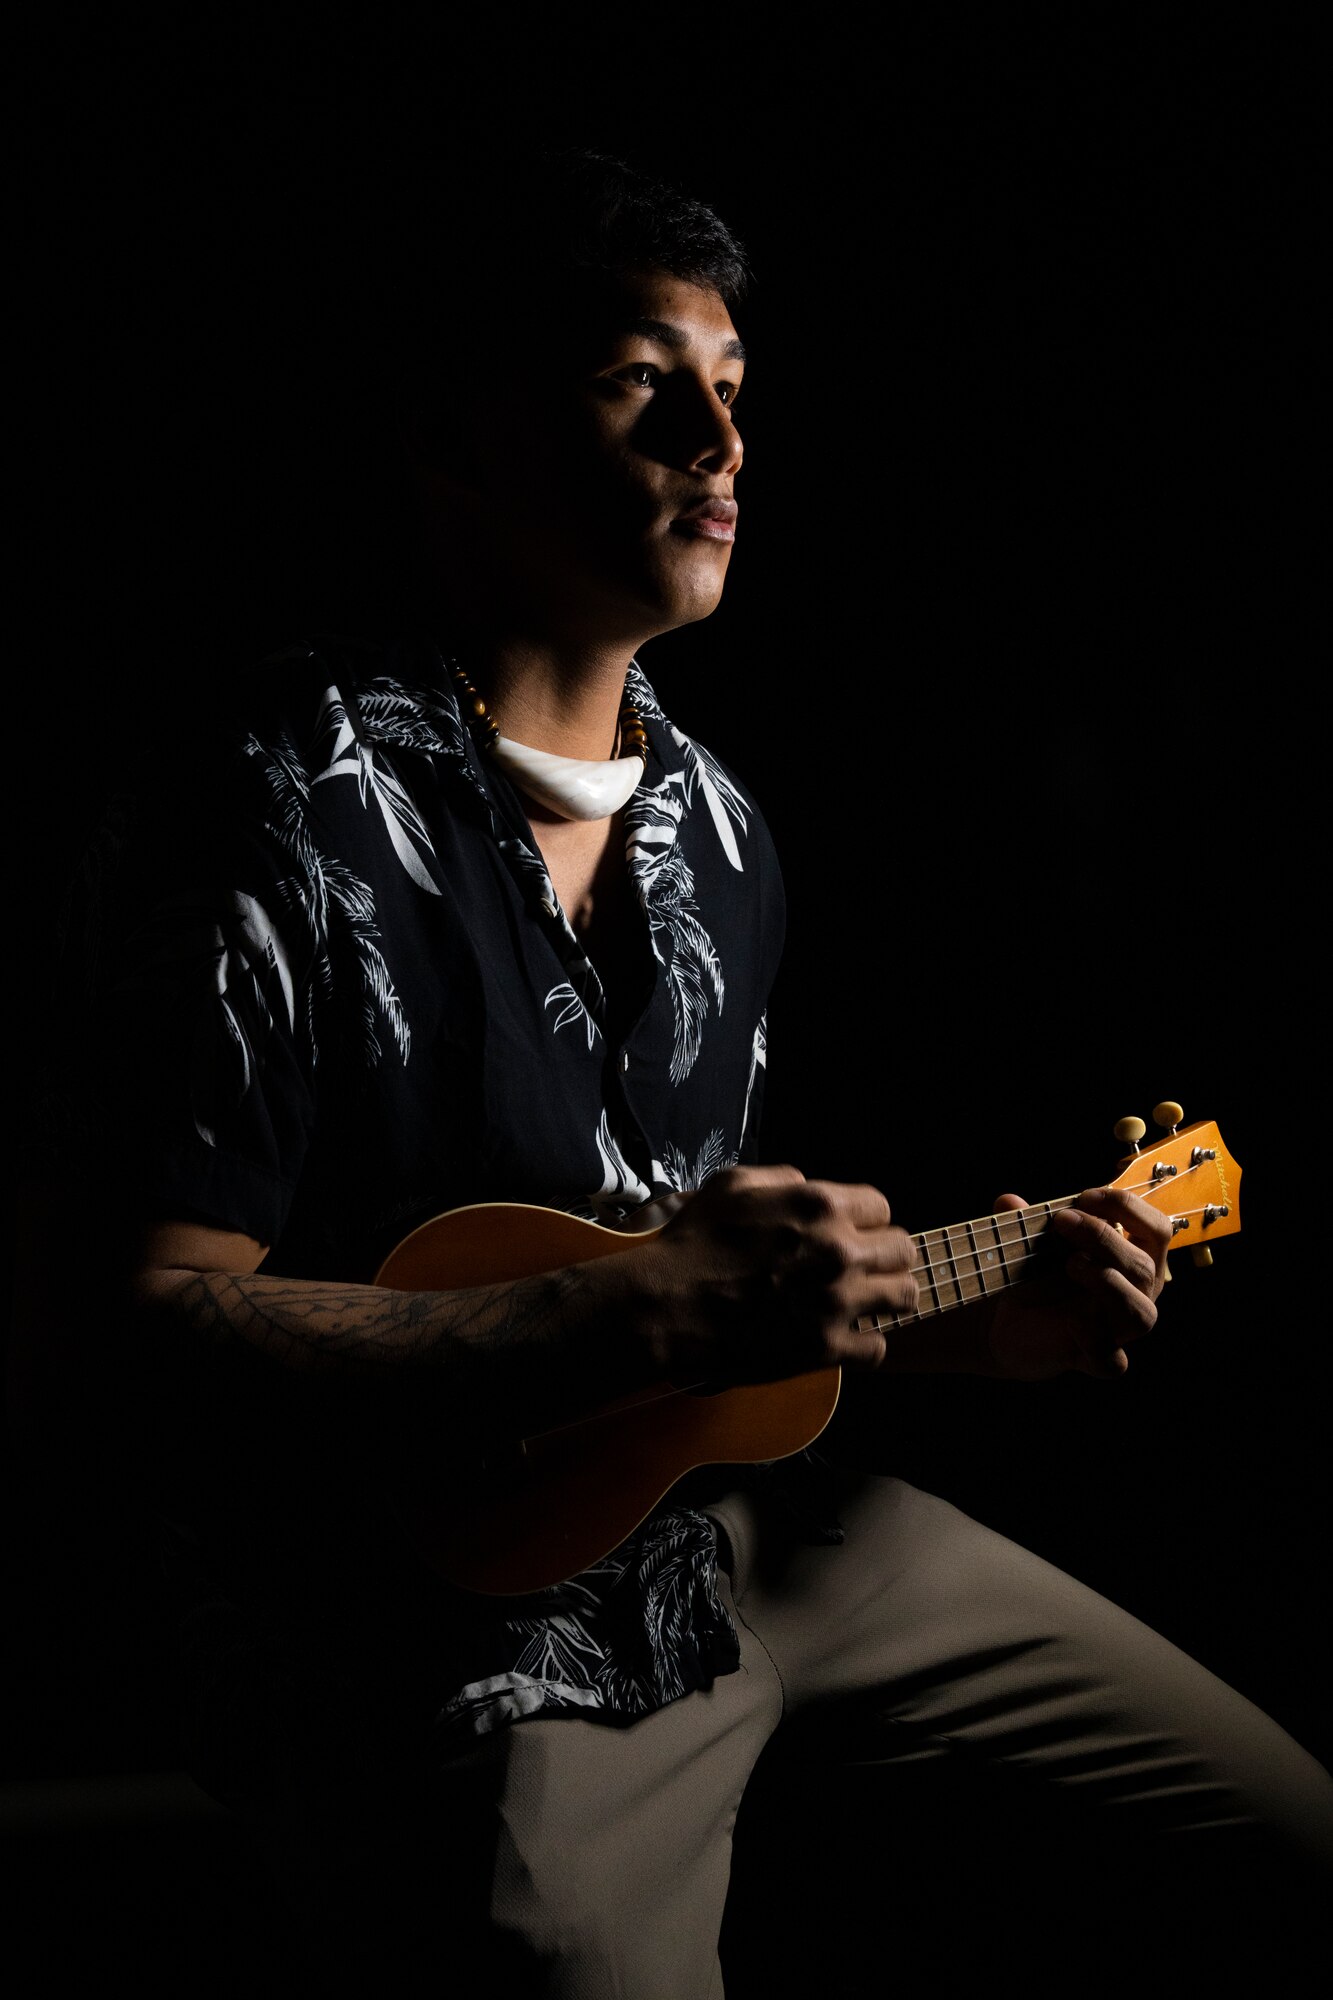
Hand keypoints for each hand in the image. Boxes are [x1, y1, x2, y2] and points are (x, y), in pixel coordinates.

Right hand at [636, 1164, 917, 1382]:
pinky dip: (864, 1344)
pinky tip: (843, 1337)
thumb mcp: (731, 1185)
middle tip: (862, 1268)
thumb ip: (781, 1178)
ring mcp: (836, 1301)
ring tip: (863, 1302)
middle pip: (903, 1250)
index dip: (866, 1221)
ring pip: (904, 1296)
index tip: (851, 1234)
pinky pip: (878, 1348)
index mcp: (819, 1206)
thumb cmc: (693, 1244)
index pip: (882, 1207)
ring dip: (885, 1297)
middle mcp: (839, 1250)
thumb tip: (809, 1185)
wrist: (667, 1307)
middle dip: (884, 1256)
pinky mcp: (826, 1347)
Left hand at [985, 1186, 1171, 1380]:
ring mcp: (1120, 1331)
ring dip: (1106, 1282)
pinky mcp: (1097, 1360)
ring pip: (1140, 1312)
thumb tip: (1007, 1201)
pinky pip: (1113, 1361)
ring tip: (1071, 1264)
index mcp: (1134, 1259)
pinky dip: (1093, 1337)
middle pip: (1144, 1266)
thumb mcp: (1031, 1239)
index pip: (1158, 1229)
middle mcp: (1137, 1294)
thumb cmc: (1036, 1275)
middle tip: (1062, 1221)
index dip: (1128, 1207)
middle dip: (1103, 1237)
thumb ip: (1022, 1219)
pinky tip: (1070, 1318)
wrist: (1009, 1321)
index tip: (1085, 1195)